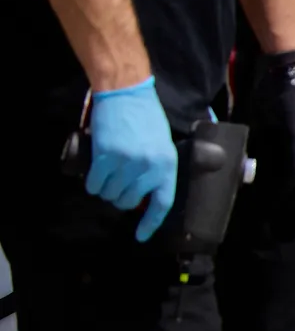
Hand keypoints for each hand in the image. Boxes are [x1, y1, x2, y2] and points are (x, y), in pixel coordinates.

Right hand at [81, 78, 178, 241]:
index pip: (161, 202)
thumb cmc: (146, 118)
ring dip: (105, 189)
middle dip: (120, 197)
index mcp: (167, 165)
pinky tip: (94, 175)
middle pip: (128, 201)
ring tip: (106, 175)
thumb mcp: (162, 145)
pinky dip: (92, 183)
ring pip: (109, 194)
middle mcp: (149, 167)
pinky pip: (95, 184)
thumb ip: (157, 168)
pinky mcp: (105, 157)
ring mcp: (127, 163)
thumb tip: (146, 193)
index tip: (141, 235)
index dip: (150, 223)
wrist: (127, 94)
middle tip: (117, 185)